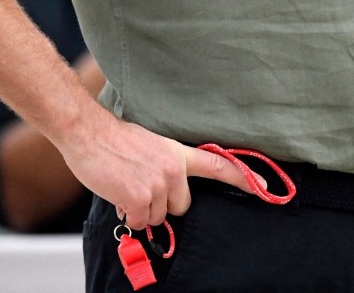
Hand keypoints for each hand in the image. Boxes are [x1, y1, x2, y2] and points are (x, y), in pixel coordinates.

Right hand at [58, 105, 258, 230]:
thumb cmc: (114, 139)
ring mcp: (158, 184)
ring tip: (126, 182)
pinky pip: (138, 221)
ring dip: (141, 208)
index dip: (243, 178)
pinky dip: (126, 213)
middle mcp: (173, 169)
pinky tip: (118, 191)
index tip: (265, 187)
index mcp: (178, 153)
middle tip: (140, 182)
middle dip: (162, 203)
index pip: (218, 164)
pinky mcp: (139, 198)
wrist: (88, 131)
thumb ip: (166, 165)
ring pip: (157, 217)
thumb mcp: (150, 144)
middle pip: (181, 206)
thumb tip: (170, 190)